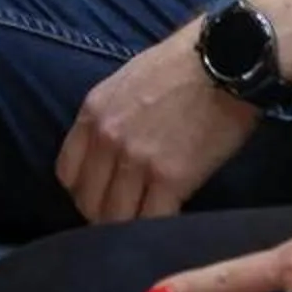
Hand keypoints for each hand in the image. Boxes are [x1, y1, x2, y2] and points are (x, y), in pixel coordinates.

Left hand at [55, 25, 260, 223]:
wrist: (225, 60)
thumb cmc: (181, 68)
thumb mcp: (125, 84)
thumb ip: (109, 119)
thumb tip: (108, 155)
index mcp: (92, 113)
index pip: (66, 174)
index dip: (84, 193)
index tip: (103, 198)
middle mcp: (106, 138)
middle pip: (88, 202)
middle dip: (104, 217)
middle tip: (128, 219)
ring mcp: (136, 160)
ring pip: (116, 219)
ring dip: (130, 229)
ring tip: (149, 227)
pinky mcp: (171, 178)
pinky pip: (152, 222)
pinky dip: (158, 231)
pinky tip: (171, 225)